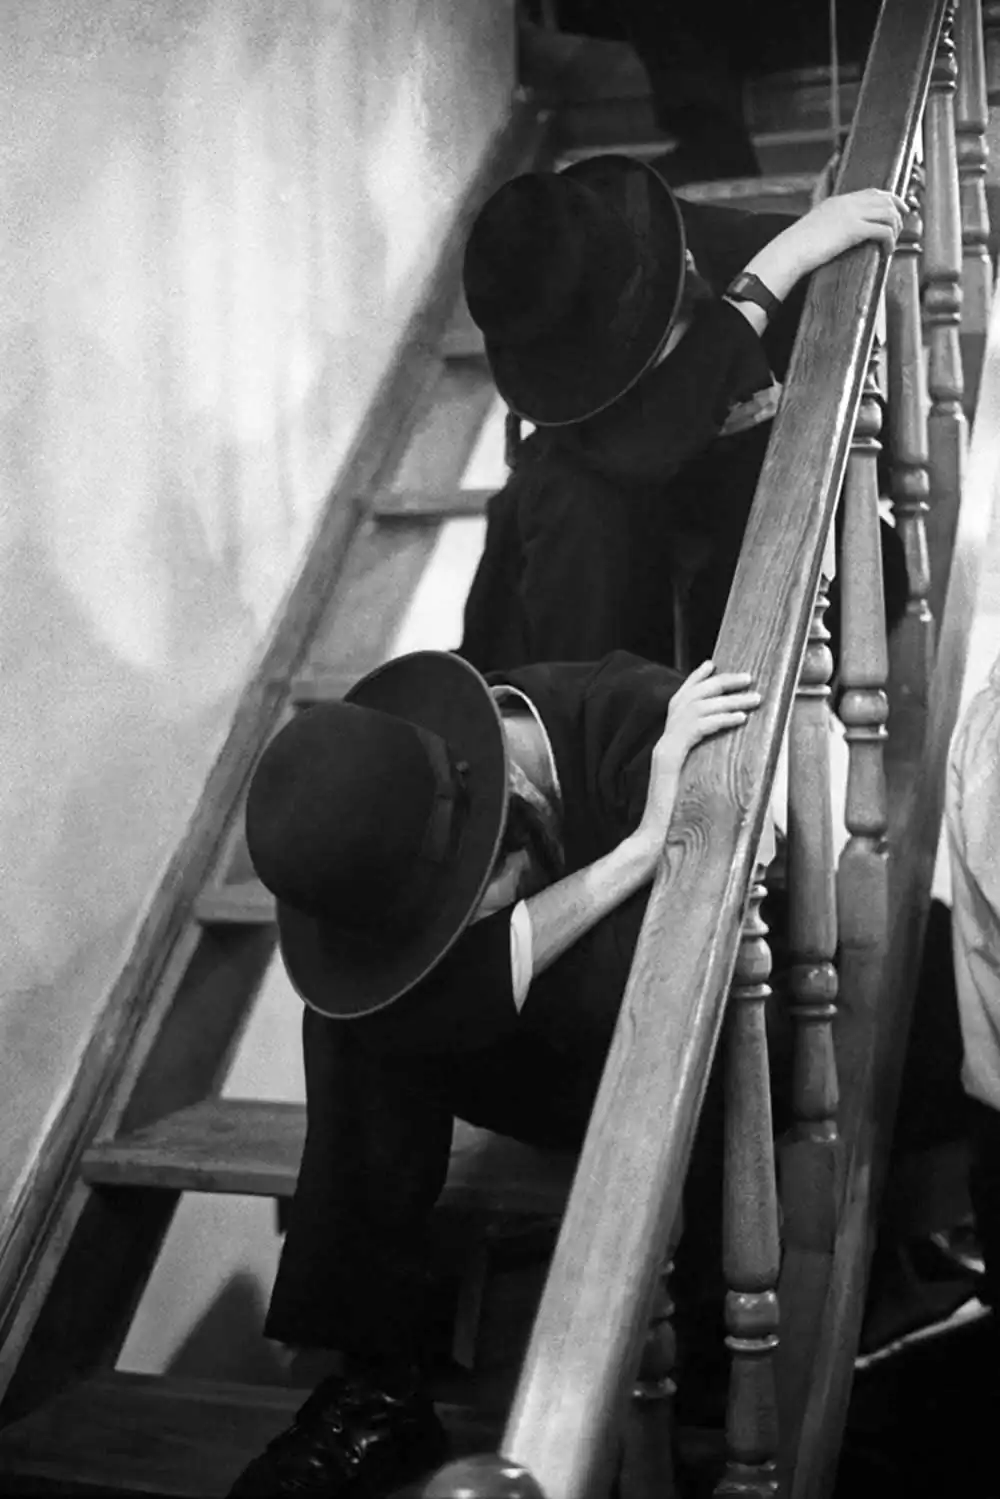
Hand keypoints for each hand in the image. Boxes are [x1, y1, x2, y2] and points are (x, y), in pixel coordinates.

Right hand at [635, 662, 761, 854]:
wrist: (656, 841)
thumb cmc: (681, 818)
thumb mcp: (697, 782)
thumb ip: (706, 763)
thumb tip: (735, 751)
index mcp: (669, 744)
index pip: (680, 701)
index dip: (696, 680)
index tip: (713, 664)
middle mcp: (664, 741)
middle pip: (689, 697)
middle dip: (719, 682)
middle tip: (747, 676)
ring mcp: (664, 749)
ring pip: (696, 709)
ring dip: (729, 700)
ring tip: (754, 697)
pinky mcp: (669, 759)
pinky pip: (696, 729)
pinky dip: (720, 720)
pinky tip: (741, 718)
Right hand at [786, 188, 907, 275]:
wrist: (791, 250)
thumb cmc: (798, 245)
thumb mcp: (817, 225)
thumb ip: (831, 223)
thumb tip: (838, 234)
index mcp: (839, 200)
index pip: (872, 192)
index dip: (890, 199)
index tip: (898, 209)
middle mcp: (848, 203)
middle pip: (885, 199)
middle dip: (899, 212)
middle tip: (901, 226)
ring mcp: (851, 214)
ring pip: (887, 213)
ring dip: (895, 229)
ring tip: (892, 242)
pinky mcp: (854, 229)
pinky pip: (882, 231)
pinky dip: (889, 241)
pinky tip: (886, 251)